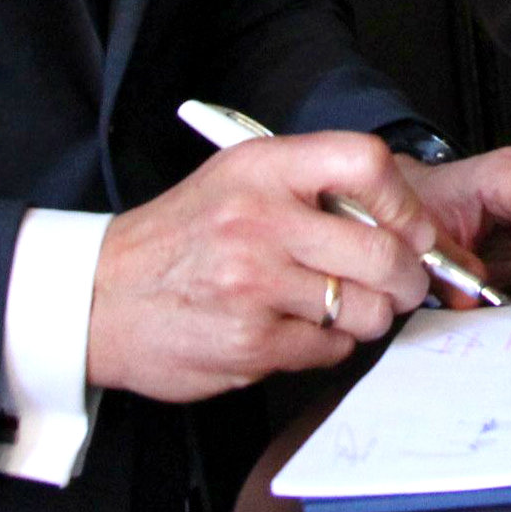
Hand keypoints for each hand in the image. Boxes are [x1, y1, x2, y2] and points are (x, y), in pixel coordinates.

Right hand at [85, 131, 436, 402]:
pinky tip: (296, 328)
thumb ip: (311, 185)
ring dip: (368, 314)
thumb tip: (400, 217)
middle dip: (407, 276)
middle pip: (382, 250)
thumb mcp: (237, 179)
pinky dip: (328, 344)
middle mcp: (260, 221)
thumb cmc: (179, 238)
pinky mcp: (251, 343)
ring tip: (339, 305)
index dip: (405, 202)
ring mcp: (255, 286)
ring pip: (366, 308)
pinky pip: (331, 349)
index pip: (366, 162)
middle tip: (402, 282)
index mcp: (262, 169)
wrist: (99, 297)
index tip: (412, 228)